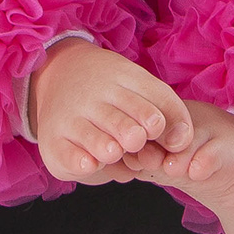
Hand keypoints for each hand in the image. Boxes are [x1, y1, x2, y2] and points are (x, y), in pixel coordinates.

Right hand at [25, 38, 194, 182]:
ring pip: (99, 142)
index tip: (157, 132)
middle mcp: (96, 96)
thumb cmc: (111, 92)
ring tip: (114, 151)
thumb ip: (167, 111)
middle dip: (135, 136)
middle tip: (136, 140)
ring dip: (111, 150)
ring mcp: (73, 117)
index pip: (153, 103)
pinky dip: (83, 161)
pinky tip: (91, 162)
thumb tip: (180, 143)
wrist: (57, 71)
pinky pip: (71, 156)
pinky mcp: (53, 139)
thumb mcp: (138, 87)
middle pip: (126, 126)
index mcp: (125, 79)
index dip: (161, 124)